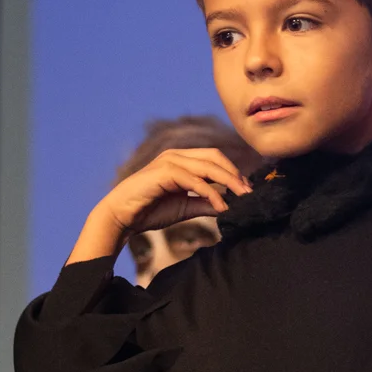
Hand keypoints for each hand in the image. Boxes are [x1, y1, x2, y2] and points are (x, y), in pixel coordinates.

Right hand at [70, 147, 254, 263]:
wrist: (122, 216)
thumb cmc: (150, 210)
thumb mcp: (185, 207)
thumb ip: (205, 203)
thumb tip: (228, 206)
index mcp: (181, 160)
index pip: (214, 159)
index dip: (232, 172)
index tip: (247, 190)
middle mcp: (176, 155)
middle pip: (215, 157)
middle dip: (235, 174)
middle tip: (249, 192)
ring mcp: (169, 161)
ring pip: (207, 166)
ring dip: (228, 182)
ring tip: (242, 197)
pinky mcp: (164, 172)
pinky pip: (195, 181)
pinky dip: (211, 193)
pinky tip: (221, 206)